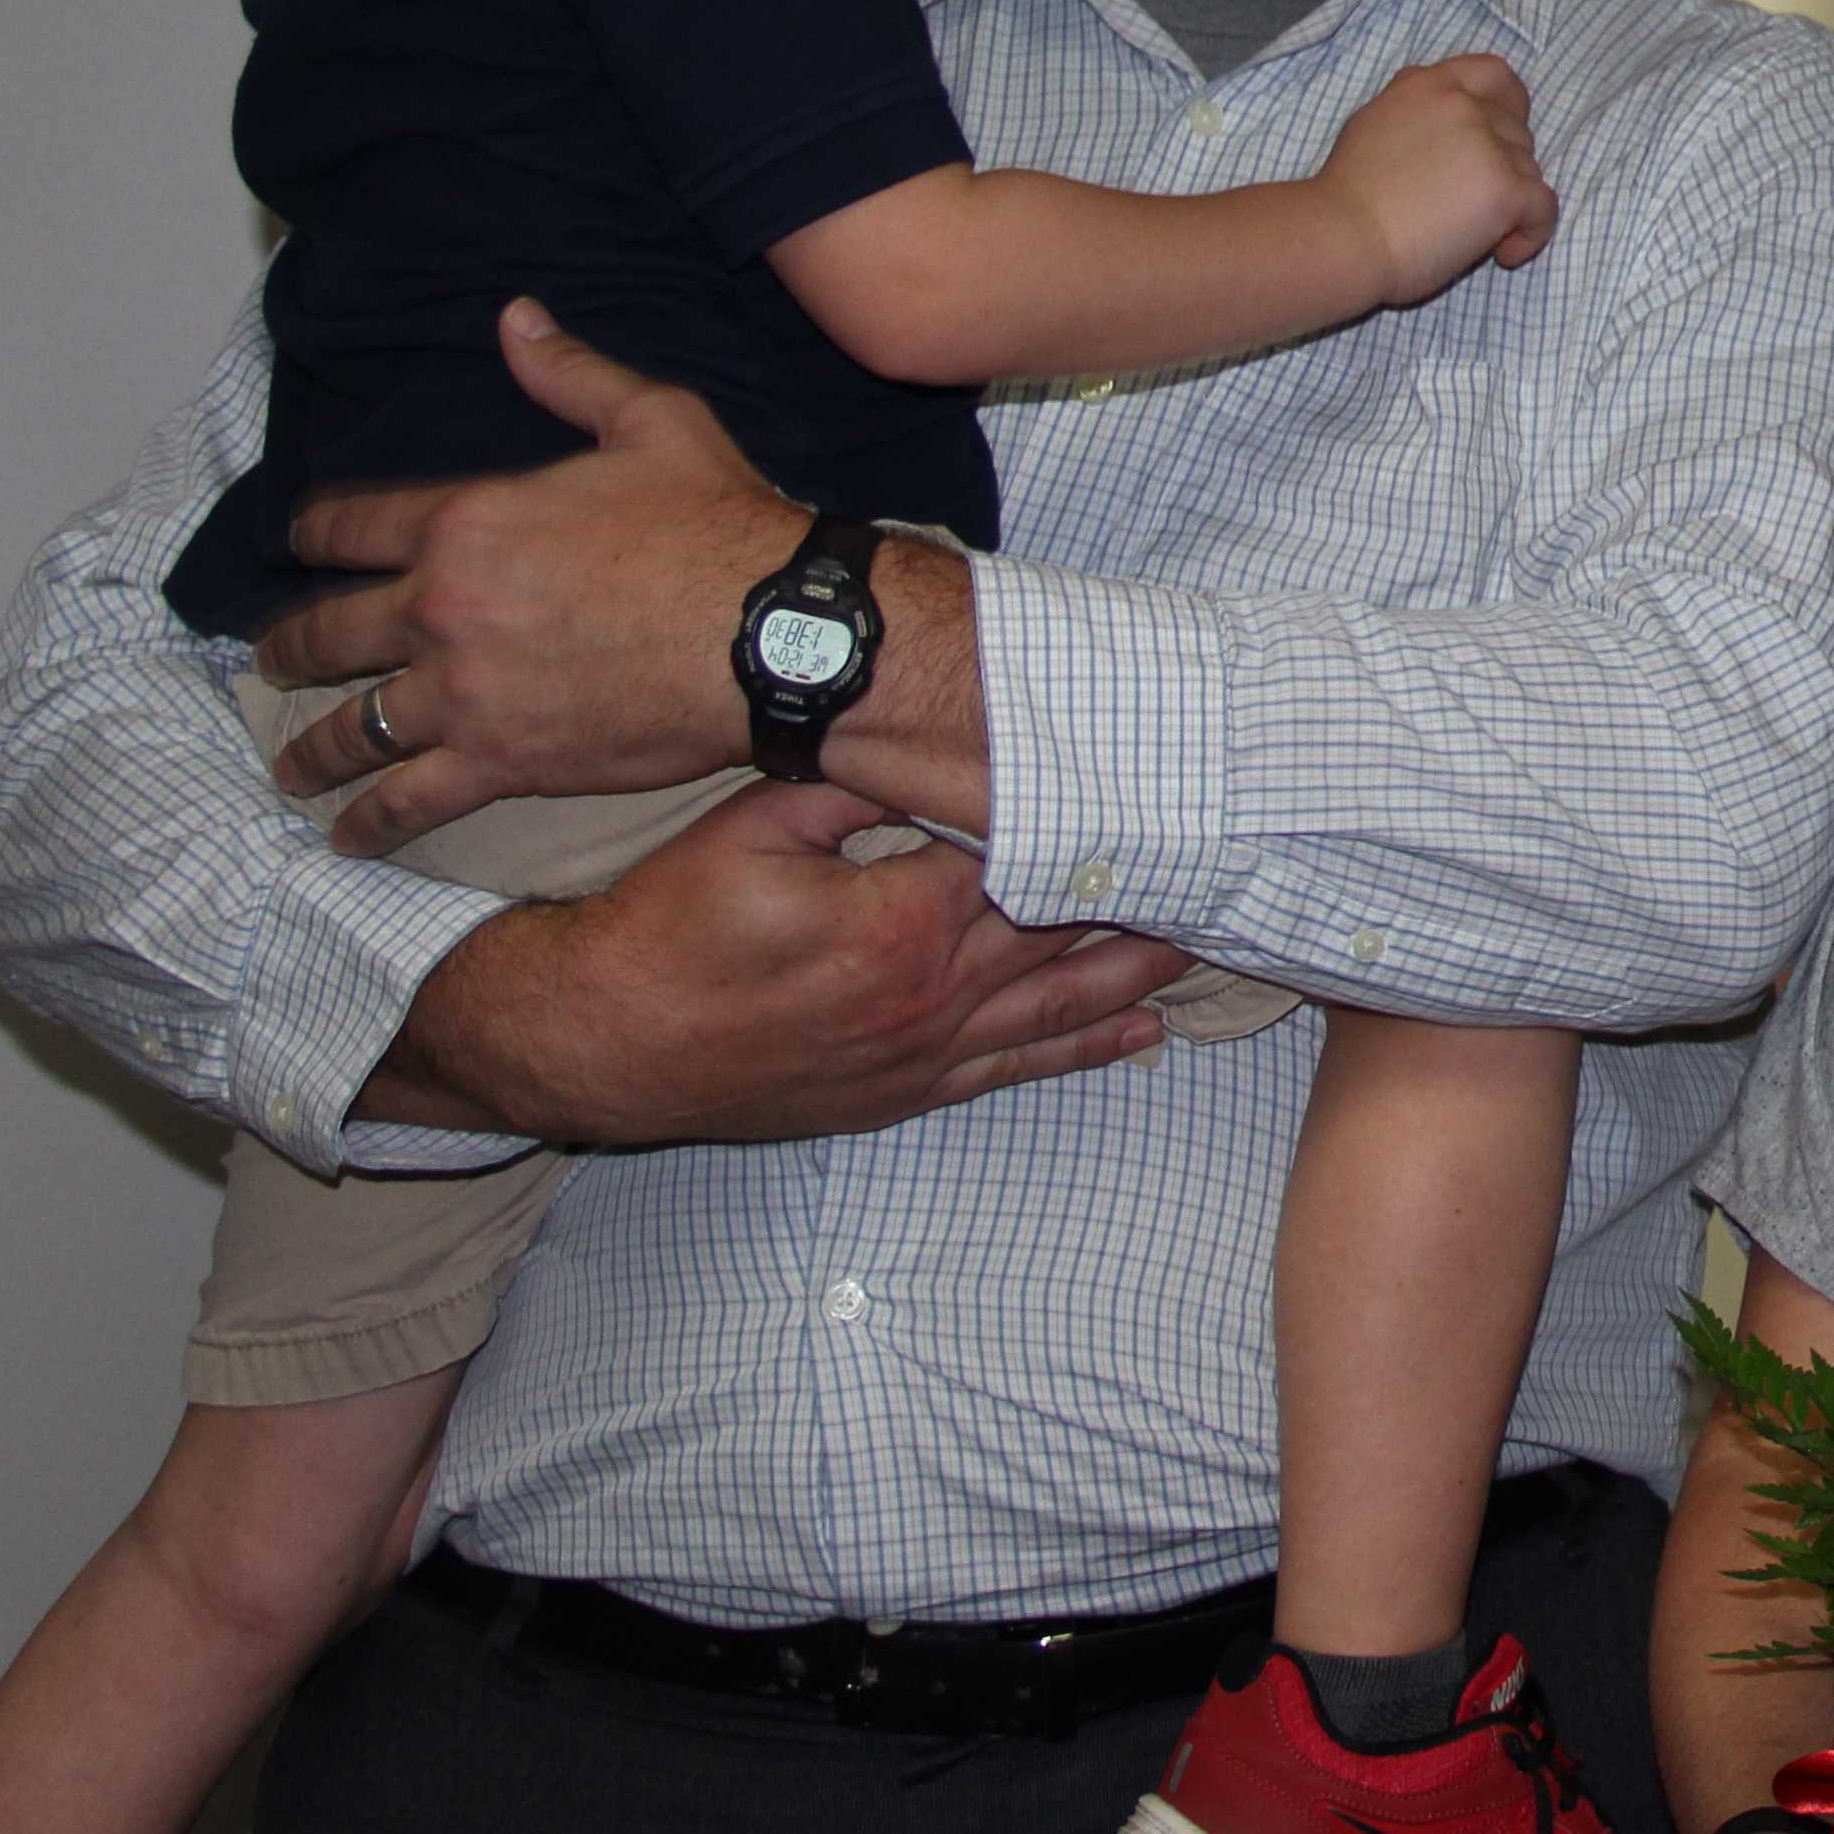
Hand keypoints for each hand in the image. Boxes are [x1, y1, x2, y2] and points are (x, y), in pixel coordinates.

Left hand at [264, 300, 842, 849]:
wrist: (767, 634)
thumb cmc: (717, 524)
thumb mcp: (651, 424)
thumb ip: (571, 376)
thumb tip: (516, 317)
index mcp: (467, 522)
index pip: (350, 525)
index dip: (310, 532)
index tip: (291, 542)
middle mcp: (442, 609)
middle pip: (326, 632)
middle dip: (287, 649)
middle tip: (268, 662)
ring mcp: (464, 693)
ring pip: (355, 726)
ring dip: (313, 747)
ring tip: (291, 766)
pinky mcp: (500, 762)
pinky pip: (410, 799)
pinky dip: (371, 821)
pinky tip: (348, 835)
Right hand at [367, 778, 1185, 1143]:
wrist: (595, 1047)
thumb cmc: (663, 928)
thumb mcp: (750, 826)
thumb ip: (852, 784)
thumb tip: (925, 740)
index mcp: (908, 920)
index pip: (1041, 863)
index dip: (1113, 830)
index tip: (1181, 802)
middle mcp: (933, 995)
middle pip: (1073, 937)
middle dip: (1155, 903)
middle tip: (1238, 869)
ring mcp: (922, 1053)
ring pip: (1061, 1010)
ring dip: (1143, 975)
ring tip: (1220, 942)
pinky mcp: (900, 1094)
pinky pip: (1013, 1070)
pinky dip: (1084, 1049)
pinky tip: (1140, 1034)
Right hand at [1318, 54, 1555, 307]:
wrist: (1342, 236)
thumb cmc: (1348, 195)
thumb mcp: (1375, 123)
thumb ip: (1418, 112)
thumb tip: (1444, 124)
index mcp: (1429, 85)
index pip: (1493, 74)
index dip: (1507, 106)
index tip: (1498, 136)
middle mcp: (1464, 105)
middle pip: (1515, 129)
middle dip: (1503, 165)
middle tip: (1471, 201)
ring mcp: (1488, 145)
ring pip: (1530, 169)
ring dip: (1512, 201)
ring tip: (1474, 233)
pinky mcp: (1506, 189)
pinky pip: (1544, 209)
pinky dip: (1532, 233)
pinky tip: (1504, 254)